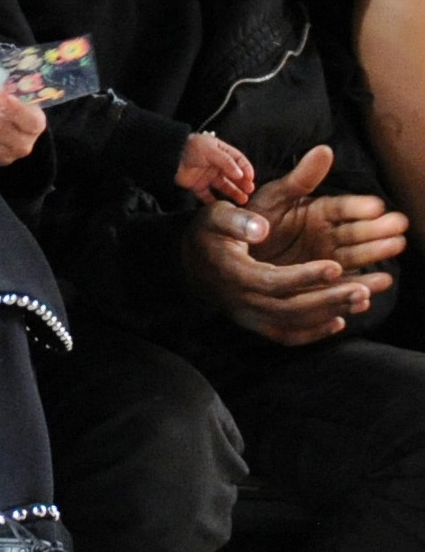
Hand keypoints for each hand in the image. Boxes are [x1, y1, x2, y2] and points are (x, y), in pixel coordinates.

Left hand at [176, 131, 254, 204]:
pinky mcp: (198, 186)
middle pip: (233, 175)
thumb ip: (226, 162)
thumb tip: (240, 174)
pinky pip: (208, 196)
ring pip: (224, 186)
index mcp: (221, 151)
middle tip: (250, 191)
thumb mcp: (211, 150)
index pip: (238, 160)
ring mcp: (207, 175)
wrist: (169, 156)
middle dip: (242, 183)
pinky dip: (215, 201)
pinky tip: (223, 207)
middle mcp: (216, 164)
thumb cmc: (191, 147)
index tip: (251, 178)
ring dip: (234, 192)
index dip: (246, 169)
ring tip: (243, 200)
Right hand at [183, 145, 405, 344]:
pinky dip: (312, 333)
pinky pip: (285, 335)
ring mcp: (247, 316)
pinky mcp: (255, 323)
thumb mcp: (216, 216)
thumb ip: (238, 220)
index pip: (273, 281)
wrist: (189, 262)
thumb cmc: (208, 233)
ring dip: (328, 314)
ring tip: (361, 300)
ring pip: (292, 324)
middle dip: (328, 300)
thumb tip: (261, 228)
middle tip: (362, 290)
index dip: (305, 277)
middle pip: (289, 308)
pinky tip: (338, 322)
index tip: (336, 266)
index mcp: (233, 274)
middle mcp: (240, 301)